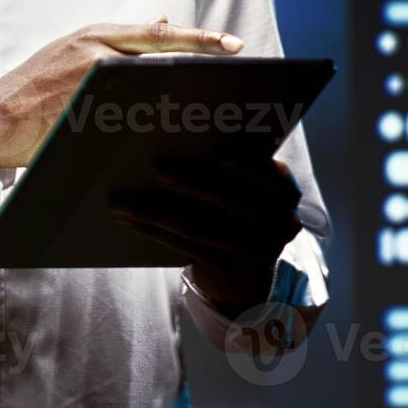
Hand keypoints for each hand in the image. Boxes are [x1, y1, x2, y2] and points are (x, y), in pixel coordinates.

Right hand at [0, 16, 243, 167]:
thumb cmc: (37, 82)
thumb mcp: (76, 47)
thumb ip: (119, 39)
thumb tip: (163, 21)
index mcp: (96, 36)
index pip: (158, 34)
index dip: (199, 39)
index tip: (233, 45)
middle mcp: (95, 54)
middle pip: (161, 61)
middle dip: (199, 69)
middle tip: (234, 77)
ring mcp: (89, 87)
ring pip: (149, 92)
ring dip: (177, 103)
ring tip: (206, 113)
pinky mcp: (84, 117)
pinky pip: (127, 120)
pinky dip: (149, 125)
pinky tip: (169, 134)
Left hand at [108, 157, 304, 317]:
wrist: (244, 274)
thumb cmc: (235, 213)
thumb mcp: (246, 191)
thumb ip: (231, 167)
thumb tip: (179, 133)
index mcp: (285, 195)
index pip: (269, 174)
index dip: (244, 162)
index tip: (214, 151)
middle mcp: (277, 224)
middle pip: (228, 200)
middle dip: (190, 182)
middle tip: (157, 168)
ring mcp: (254, 252)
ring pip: (197, 226)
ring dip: (155, 211)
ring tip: (122, 200)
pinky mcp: (227, 269)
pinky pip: (183, 245)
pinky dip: (153, 230)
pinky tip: (130, 219)